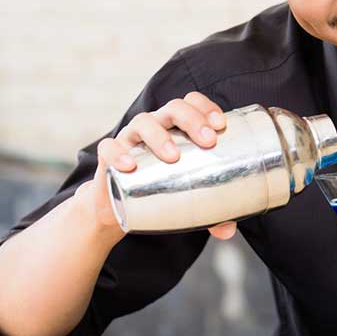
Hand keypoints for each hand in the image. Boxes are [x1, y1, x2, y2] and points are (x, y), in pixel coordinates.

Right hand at [85, 91, 237, 240]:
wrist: (118, 208)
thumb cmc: (161, 191)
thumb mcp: (189, 201)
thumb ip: (211, 214)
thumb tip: (228, 231)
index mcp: (178, 128)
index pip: (192, 103)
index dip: (206, 107)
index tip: (221, 125)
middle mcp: (156, 126)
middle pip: (174, 108)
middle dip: (192, 120)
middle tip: (208, 141)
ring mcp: (131, 139)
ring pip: (143, 122)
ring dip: (160, 136)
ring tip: (173, 156)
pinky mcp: (107, 157)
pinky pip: (109, 147)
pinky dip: (118, 153)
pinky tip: (130, 166)